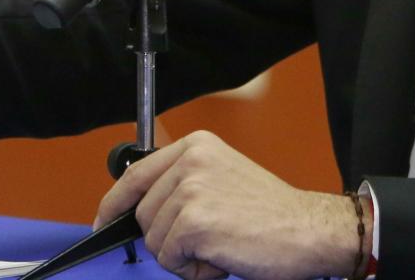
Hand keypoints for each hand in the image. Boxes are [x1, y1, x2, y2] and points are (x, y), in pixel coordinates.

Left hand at [95, 131, 365, 279]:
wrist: (309, 230)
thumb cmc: (273, 215)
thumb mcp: (223, 181)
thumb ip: (182, 185)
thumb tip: (138, 212)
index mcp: (197, 146)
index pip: (135, 174)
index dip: (114, 204)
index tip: (105, 222)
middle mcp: (191, 160)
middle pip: (143, 215)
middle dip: (170, 238)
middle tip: (214, 238)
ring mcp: (191, 189)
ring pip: (154, 242)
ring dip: (185, 257)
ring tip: (223, 245)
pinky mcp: (194, 221)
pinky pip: (170, 259)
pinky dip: (195, 269)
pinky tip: (224, 256)